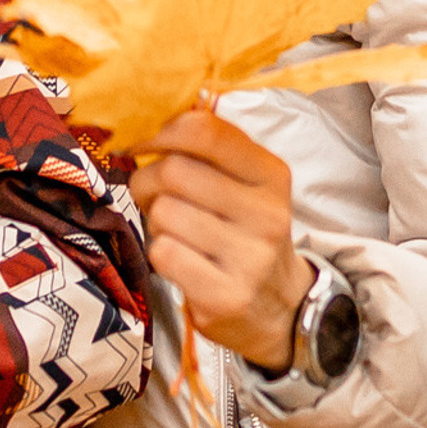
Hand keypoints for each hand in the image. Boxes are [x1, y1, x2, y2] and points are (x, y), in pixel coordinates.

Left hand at [132, 106, 313, 372]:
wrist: (279, 307)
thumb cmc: (248, 234)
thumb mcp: (248, 186)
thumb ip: (211, 151)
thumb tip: (156, 120)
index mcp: (271, 175)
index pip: (208, 132)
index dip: (164, 132)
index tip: (148, 144)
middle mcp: (266, 213)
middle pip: (175, 171)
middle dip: (148, 179)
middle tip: (152, 193)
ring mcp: (249, 257)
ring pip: (164, 212)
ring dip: (156, 220)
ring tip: (173, 229)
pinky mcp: (225, 295)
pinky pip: (163, 252)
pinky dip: (161, 253)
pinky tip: (180, 259)